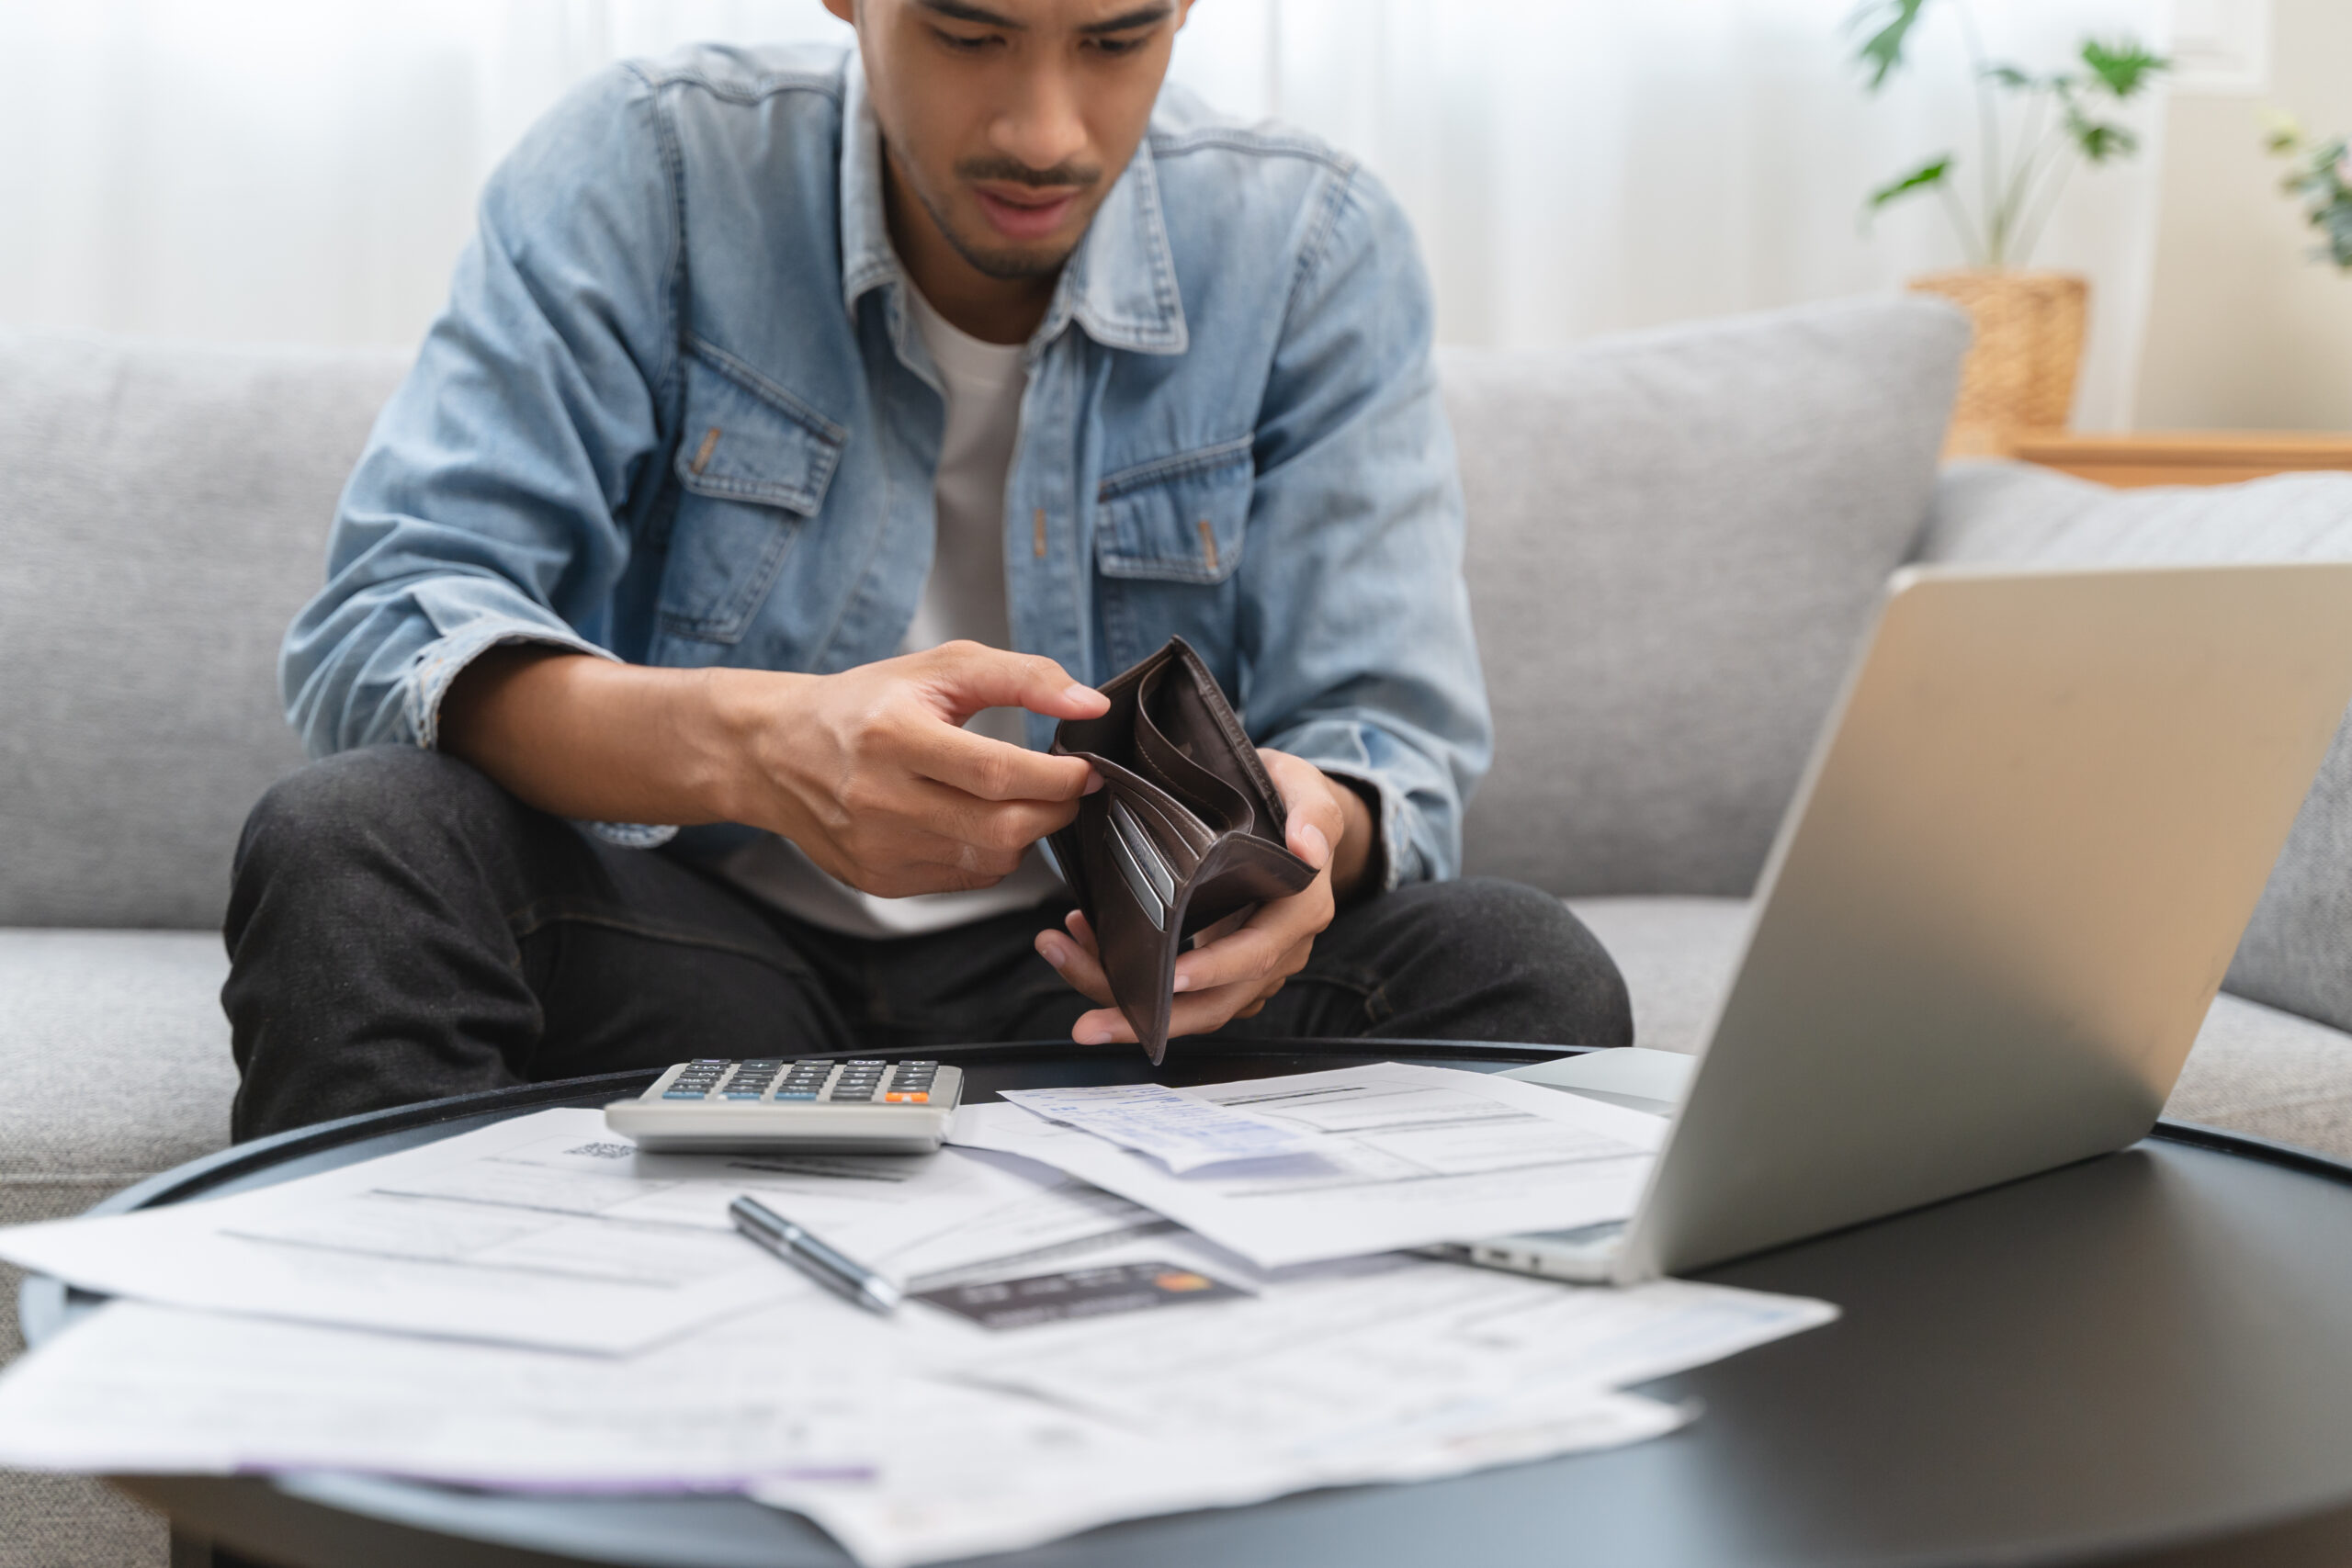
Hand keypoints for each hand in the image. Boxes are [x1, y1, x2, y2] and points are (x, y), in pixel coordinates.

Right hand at [720, 641, 1108, 897]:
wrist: (778, 753)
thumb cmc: (865, 705)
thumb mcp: (939, 668)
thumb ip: (1022, 678)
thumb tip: (1089, 705)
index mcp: (893, 735)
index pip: (997, 771)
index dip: (1058, 775)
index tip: (1087, 767)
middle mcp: (880, 798)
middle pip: (1002, 827)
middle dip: (1055, 810)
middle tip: (1068, 787)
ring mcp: (878, 848)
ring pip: (991, 860)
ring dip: (1027, 833)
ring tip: (1022, 799)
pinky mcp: (880, 880)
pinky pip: (966, 879)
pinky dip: (992, 854)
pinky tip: (978, 821)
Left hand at [1035, 749, 1375, 1045]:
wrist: (1287, 815)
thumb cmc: (1287, 799)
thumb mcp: (1305, 788)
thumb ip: (1314, 813)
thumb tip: (1308, 848)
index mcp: (1299, 912)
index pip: (1255, 954)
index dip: (1212, 970)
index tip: (1168, 976)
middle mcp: (1277, 950)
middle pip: (1214, 1003)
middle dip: (1150, 1019)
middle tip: (1090, 1025)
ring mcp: (1246, 966)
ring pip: (1185, 1005)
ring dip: (1121, 997)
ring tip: (1065, 957)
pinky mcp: (1216, 966)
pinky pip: (1172, 989)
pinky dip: (1125, 977)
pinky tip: (1083, 945)